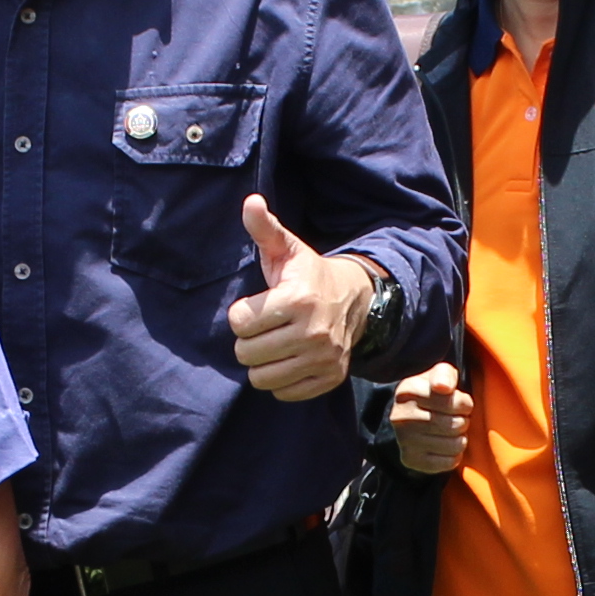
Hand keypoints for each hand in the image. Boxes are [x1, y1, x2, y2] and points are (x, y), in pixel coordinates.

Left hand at [228, 194, 378, 399]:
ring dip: (262, 363)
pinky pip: (284, 393)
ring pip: (262, 378)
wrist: (355, 299)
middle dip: (249, 341)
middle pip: (247, 354)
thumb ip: (264, 228)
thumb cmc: (308, 274)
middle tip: (265, 328)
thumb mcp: (287, 249)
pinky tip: (289, 360)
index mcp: (298, 299)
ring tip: (274, 344)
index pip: (240, 324)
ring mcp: (324, 359)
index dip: (242, 315)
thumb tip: (250, 202)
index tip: (257, 307)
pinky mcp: (330, 378)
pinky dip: (281, 380)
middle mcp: (314, 332)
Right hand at [388, 360, 476, 475]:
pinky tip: (446, 446)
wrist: (404, 420)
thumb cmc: (429, 394)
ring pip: (455, 445)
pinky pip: (448, 462)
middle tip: (457, 419)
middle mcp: (402, 416)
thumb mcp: (436, 376)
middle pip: (455, 425)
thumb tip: (443, 386)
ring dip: (460, 439)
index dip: (464, 404)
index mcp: (408, 391)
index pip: (452, 401)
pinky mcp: (411, 460)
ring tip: (452, 432)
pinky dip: (454, 456)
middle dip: (463, 421)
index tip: (461, 403)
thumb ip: (444, 374)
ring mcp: (404, 440)